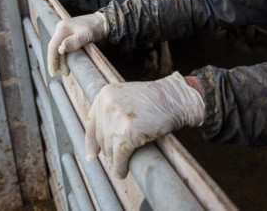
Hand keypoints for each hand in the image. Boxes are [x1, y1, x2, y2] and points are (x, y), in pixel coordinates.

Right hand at [47, 12, 107, 75]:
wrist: (102, 21)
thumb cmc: (96, 28)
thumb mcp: (87, 35)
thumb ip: (74, 41)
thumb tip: (60, 49)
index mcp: (62, 28)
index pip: (53, 46)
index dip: (52, 60)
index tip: (54, 73)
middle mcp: (60, 28)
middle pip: (54, 48)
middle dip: (57, 62)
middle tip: (66, 73)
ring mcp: (63, 31)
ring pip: (57, 48)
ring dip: (60, 60)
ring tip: (66, 70)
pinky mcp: (67, 34)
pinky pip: (62, 46)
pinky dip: (63, 55)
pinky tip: (66, 61)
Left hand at [85, 72, 204, 178]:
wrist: (175, 99)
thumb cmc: (155, 100)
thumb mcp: (127, 99)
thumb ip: (111, 114)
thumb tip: (94, 148)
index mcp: (105, 94)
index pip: (91, 123)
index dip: (91, 141)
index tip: (92, 154)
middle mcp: (107, 105)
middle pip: (101, 138)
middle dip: (110, 150)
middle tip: (119, 157)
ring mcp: (116, 118)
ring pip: (109, 149)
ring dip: (116, 160)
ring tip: (122, 164)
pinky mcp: (127, 133)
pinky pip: (119, 157)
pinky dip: (120, 168)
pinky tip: (123, 172)